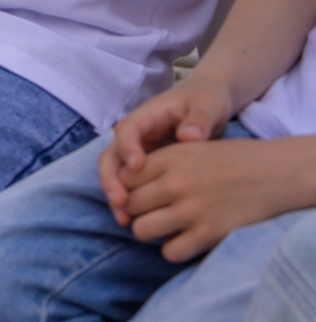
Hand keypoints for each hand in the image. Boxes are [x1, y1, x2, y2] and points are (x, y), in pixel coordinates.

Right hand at [102, 76, 234, 219]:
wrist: (209, 102)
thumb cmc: (207, 101)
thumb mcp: (207, 105)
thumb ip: (198, 119)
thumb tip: (188, 136)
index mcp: (147, 116)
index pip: (127, 130)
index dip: (127, 148)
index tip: (137, 166)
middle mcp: (135, 135)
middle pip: (112, 156)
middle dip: (112, 180)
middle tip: (121, 202)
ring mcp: (138, 152)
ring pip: (117, 174)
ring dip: (116, 196)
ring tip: (125, 219)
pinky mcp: (146, 167)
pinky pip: (131, 185)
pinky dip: (130, 202)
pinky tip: (137, 220)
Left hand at [119, 136, 315, 261]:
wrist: (277, 173)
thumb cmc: (234, 159)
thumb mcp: (192, 148)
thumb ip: (160, 163)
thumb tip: (126, 183)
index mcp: (170, 157)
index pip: (123, 178)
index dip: (127, 188)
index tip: (139, 193)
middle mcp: (176, 182)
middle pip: (129, 205)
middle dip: (137, 211)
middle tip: (153, 211)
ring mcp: (192, 209)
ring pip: (141, 230)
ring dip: (150, 231)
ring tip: (166, 227)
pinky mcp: (209, 233)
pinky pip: (170, 251)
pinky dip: (173, 249)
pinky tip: (185, 239)